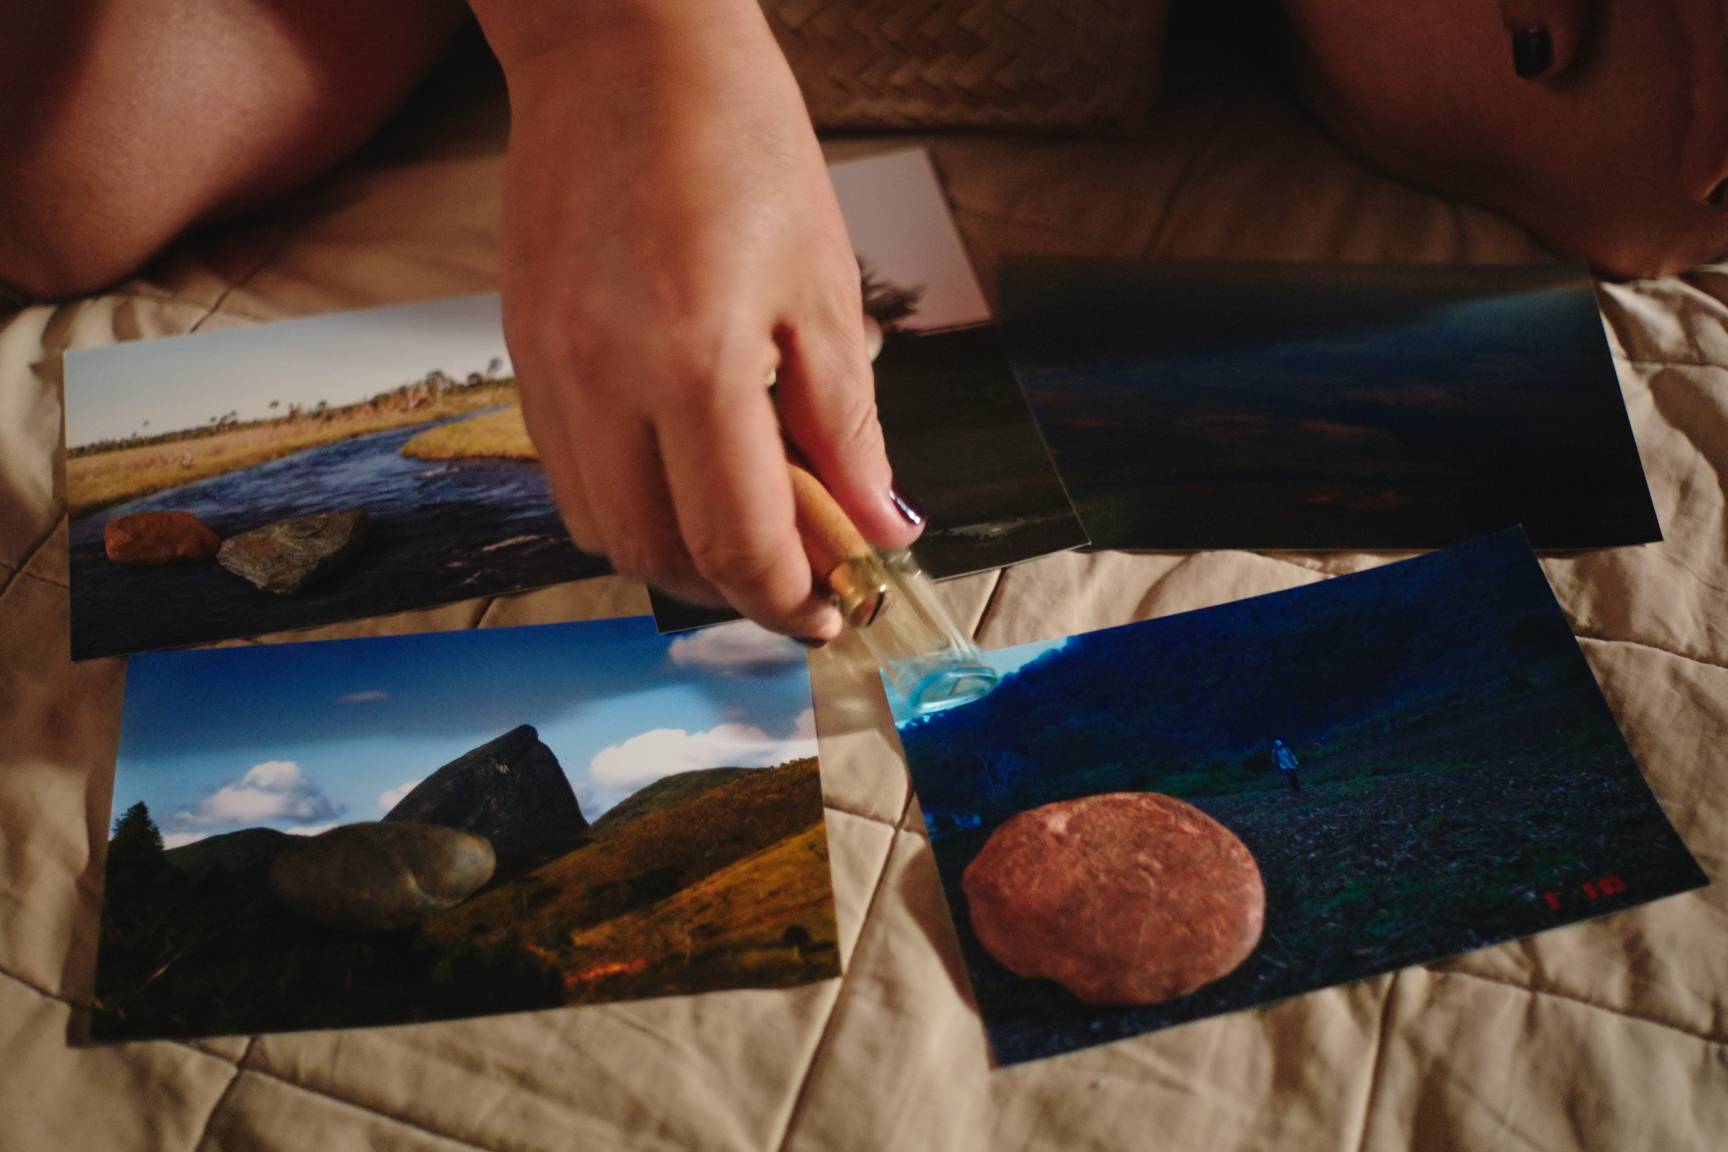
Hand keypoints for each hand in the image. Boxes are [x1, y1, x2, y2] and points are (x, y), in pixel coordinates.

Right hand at [470, 0, 921, 639]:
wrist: (621, 49)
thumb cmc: (738, 142)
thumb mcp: (824, 287)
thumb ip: (848, 428)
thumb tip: (879, 527)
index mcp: (694, 362)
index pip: (737, 540)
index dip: (791, 596)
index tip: (833, 605)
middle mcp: (602, 381)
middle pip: (654, 555)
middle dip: (731, 589)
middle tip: (795, 572)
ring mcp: (547, 370)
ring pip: (597, 529)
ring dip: (673, 556)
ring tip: (740, 526)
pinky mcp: (521, 354)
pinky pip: (566, 475)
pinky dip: (627, 505)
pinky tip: (679, 472)